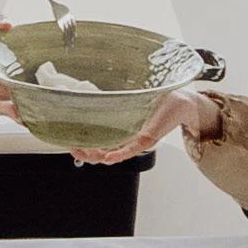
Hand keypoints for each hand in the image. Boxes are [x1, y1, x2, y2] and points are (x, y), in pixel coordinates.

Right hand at [73, 87, 216, 163]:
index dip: (82, 145)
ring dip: (97, 156)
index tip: (68, 142)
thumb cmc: (156, 101)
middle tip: (72, 149)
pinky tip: (107, 157)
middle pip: (101, 152)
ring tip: (83, 153)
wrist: (180, 103)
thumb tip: (90, 89)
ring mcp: (136, 140)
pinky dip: (118, 154)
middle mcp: (127, 138)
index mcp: (121, 130)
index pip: (98, 142)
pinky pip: (130, 149)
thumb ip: (113, 99)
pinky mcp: (147, 138)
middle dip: (84, 153)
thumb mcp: (129, 100)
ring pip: (112, 154)